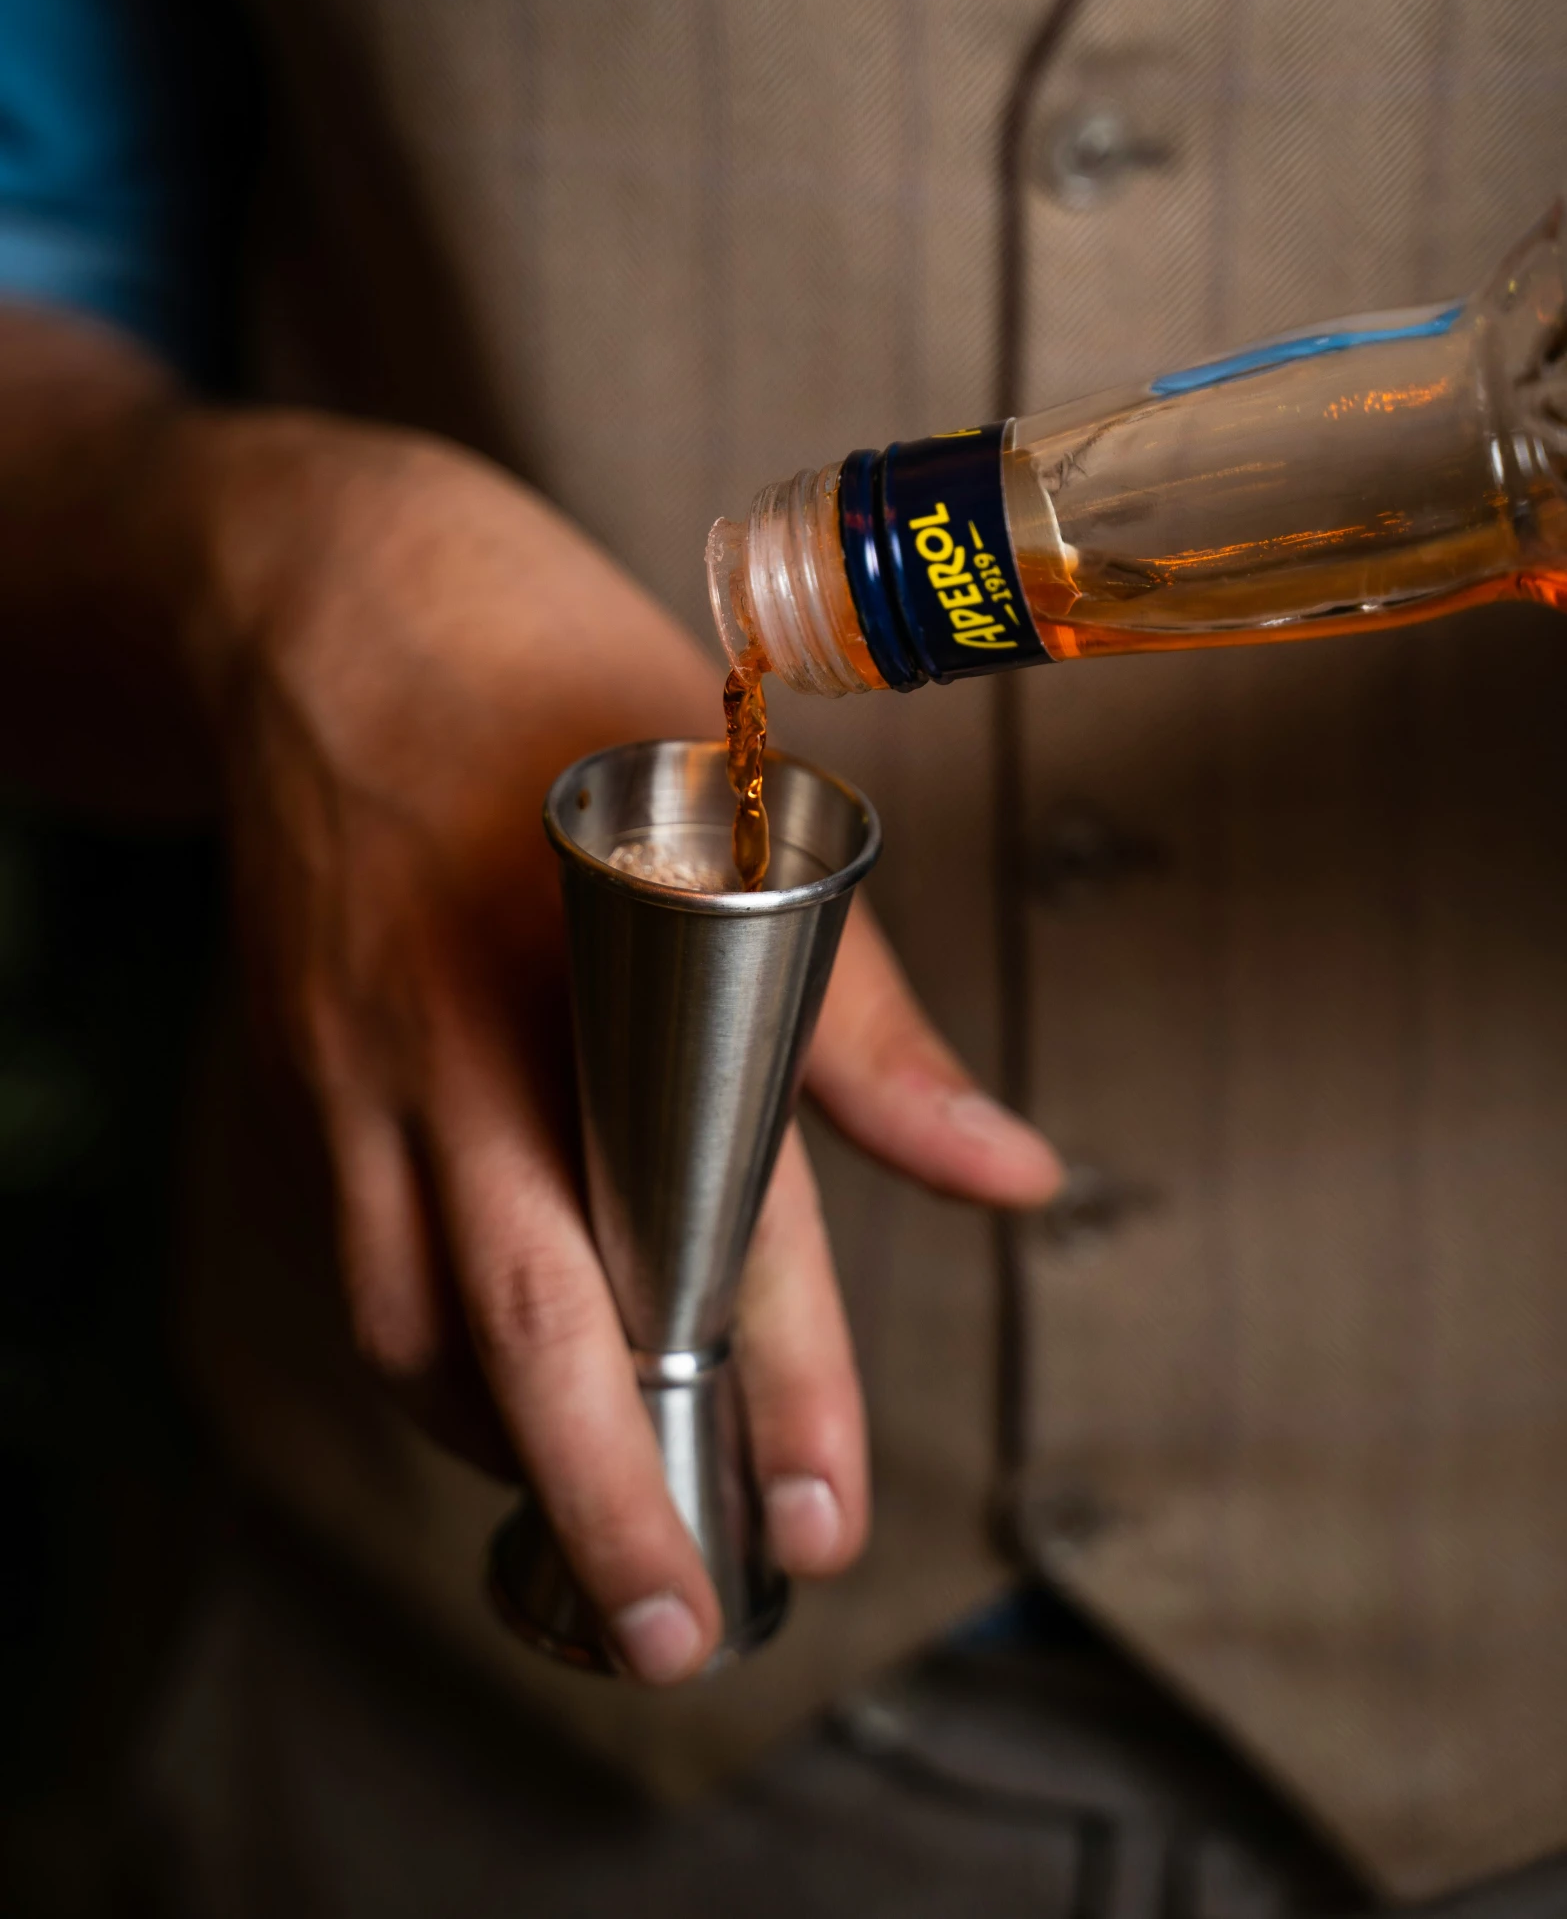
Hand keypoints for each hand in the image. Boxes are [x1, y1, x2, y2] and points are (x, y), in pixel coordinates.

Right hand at [167, 410, 1062, 1683]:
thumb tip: (1011, 1173)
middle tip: (687, 1625)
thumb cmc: (552, 677)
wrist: (327, 604)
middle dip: (614, 1493)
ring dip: (517, 1443)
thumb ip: (864, 1006)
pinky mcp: (297, 1080)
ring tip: (619, 1519)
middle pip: (527, 1320)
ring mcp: (353, 1068)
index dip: (786, 1366)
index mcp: (594, 955)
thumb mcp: (741, 795)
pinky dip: (433, 1359)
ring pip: (417, 1322)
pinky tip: (507, 1385)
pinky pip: (357, 1267)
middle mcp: (457, 1037)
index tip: (833, 1505)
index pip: (711, 1202)